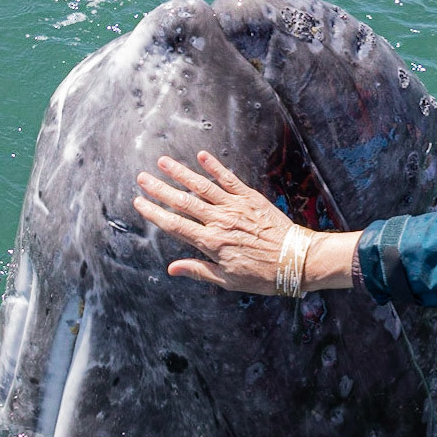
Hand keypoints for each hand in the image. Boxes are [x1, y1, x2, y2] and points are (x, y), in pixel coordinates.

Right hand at [133, 151, 296, 292]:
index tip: (139, 202)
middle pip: (183, 202)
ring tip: (163, 161)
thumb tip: (172, 268)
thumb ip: (199, 270)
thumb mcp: (228, 280)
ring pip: (202, 186)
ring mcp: (235, 207)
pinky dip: (215, 167)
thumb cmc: (264, 275)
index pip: (175, 225)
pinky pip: (229, 179)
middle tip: (142, 178)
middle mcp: (220, 221)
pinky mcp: (251, 198)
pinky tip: (202, 156)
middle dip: (160, 189)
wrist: (297, 261)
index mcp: (212, 243)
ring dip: (180, 173)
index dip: (154, 213)